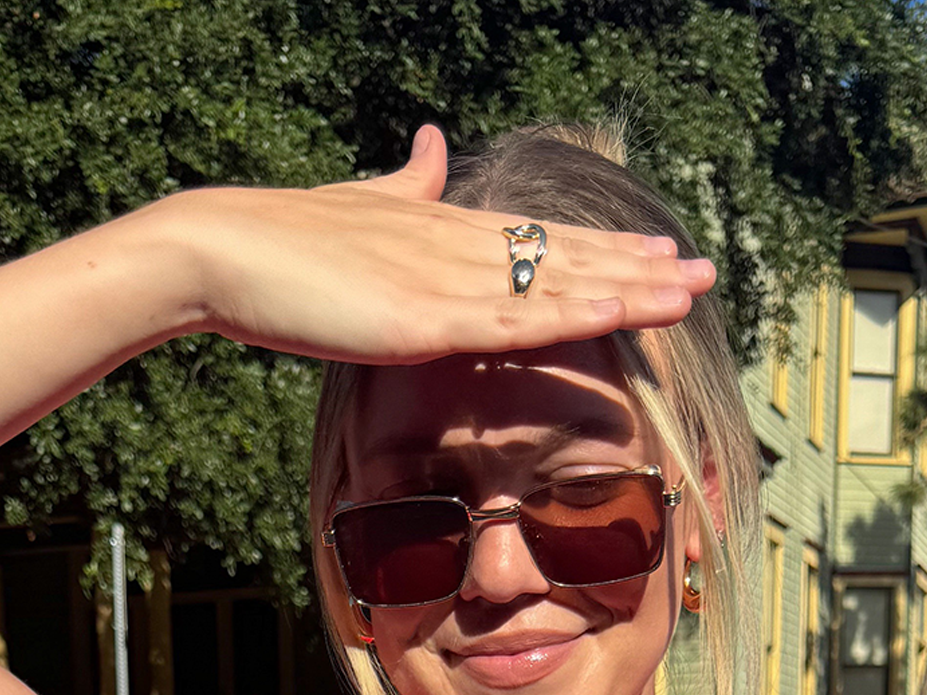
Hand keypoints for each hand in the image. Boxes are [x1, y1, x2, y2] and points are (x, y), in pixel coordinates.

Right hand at [162, 125, 715, 363]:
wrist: (221, 250)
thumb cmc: (281, 244)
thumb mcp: (358, 205)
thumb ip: (406, 183)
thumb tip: (435, 142)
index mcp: (443, 228)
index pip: (542, 239)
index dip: (604, 249)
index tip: (658, 253)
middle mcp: (456, 247)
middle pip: (565, 257)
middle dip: (637, 268)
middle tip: (706, 274)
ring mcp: (443, 280)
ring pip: (554, 284)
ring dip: (625, 290)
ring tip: (687, 292)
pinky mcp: (422, 317)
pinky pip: (510, 319)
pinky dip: (567, 316)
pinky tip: (615, 311)